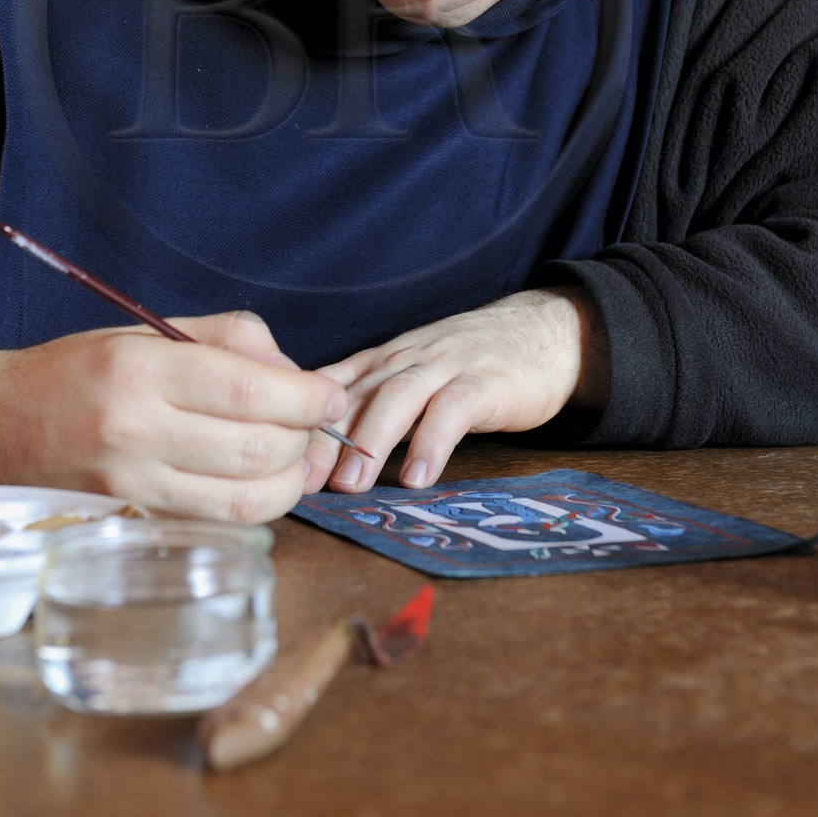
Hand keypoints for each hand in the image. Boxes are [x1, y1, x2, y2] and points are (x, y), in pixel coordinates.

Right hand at [0, 312, 346, 523]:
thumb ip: (226, 339)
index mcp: (141, 368)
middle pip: (255, 447)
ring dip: (289, 482)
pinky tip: (261, 484)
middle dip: (304, 440)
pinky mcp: (133, 518)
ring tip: (299, 460)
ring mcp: (132, 484)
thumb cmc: (77, 370)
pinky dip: (253, 506)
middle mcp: (135, 430)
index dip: (306, 397)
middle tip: (318, 427)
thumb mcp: (146, 330)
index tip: (330, 396)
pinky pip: (213, 520)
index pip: (251, 389)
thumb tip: (292, 370)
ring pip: (243, 498)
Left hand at [301, 286, 608, 493]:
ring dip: (370, 441)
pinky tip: (418, 478)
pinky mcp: (484, 383)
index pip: (330, 388)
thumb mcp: (415, 375)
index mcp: (384, 360)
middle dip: (324, 439)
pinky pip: (453, 411)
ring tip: (351, 485)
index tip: (274, 463)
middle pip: (355, 395)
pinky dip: (432, 443)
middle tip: (301, 483)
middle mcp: (406, 359)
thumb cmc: (472, 363)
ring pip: (398, 397)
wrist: (543, 332)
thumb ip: (374, 403)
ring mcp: (446, 367)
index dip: (300, 423)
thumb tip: (320, 452)